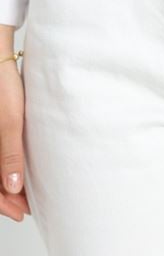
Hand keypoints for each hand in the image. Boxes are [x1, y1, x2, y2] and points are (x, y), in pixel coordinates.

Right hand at [0, 48, 30, 221]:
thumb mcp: (10, 121)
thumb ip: (10, 155)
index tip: (20, 212)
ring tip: (26, 193)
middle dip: (5, 197)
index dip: (2, 203)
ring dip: (5, 183)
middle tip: (26, 206)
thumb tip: (13, 187)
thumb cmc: (3, 86)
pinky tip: (19, 170)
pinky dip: (4, 167)